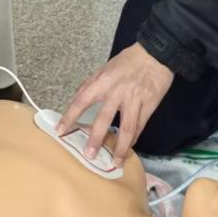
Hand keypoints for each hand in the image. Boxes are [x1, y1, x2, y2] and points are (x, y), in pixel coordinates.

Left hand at [55, 43, 173, 166]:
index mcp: (103, 81)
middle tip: (89, 154)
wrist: (157, 54)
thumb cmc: (129, 60)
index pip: (81, 101)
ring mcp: (134, 100)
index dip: (70, 117)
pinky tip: (129, 148)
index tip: (61, 131)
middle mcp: (117, 92)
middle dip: (95, 139)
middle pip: (104, 119)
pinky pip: (140, 126)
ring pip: (126, 129)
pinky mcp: (149, 105)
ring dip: (121, 148)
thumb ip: (90, 84)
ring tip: (116, 162)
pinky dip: (134, 139)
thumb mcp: (105, 67)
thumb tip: (77, 97)